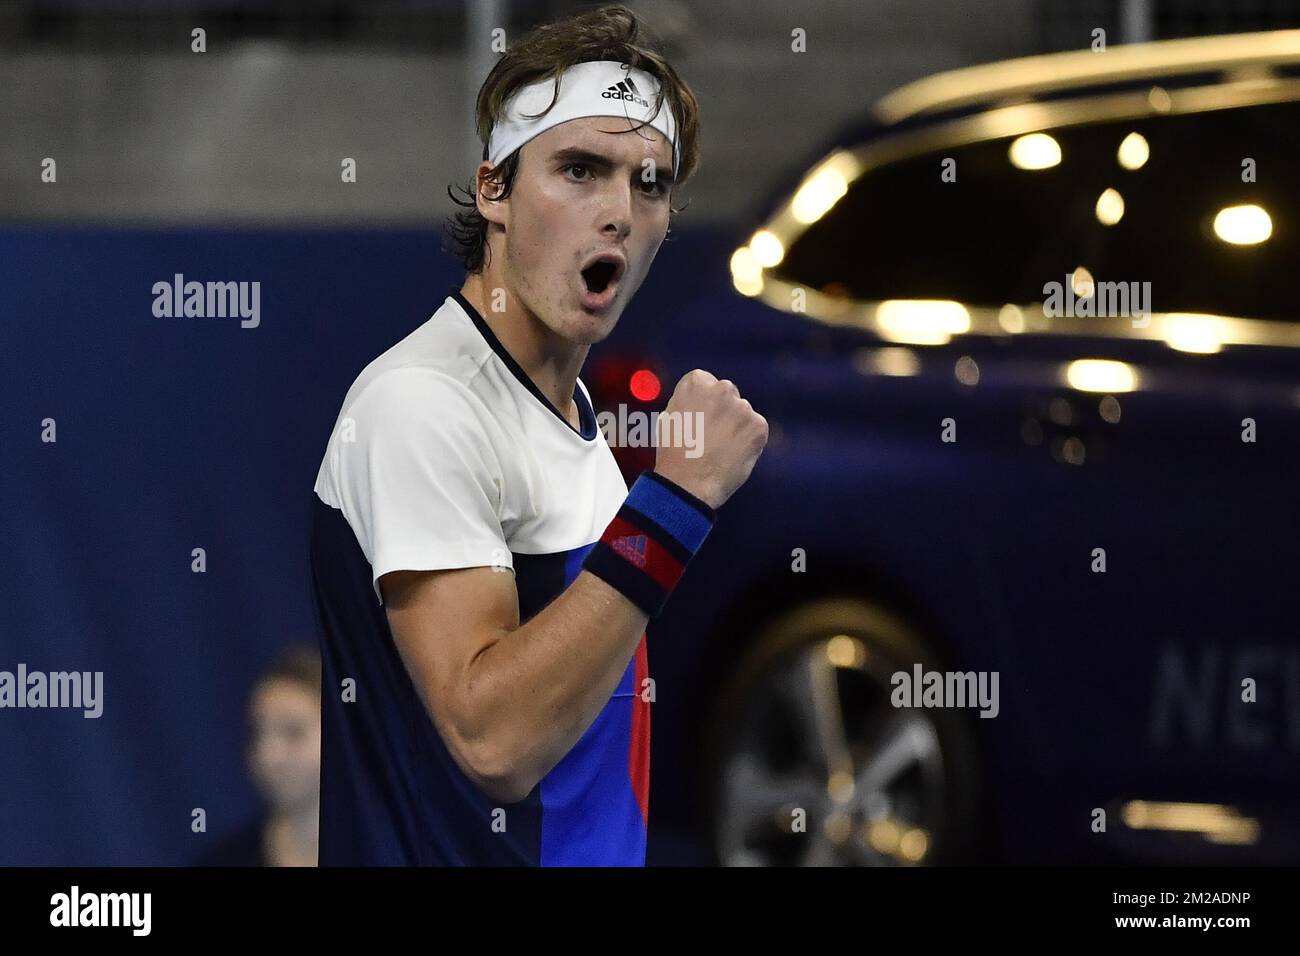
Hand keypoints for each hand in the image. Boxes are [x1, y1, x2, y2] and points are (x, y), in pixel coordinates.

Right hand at [653, 369, 767, 509]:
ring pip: (743, 414)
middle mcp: (722, 388)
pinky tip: (732, 455)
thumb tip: (703, 401)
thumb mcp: (671, 416)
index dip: (703, 405)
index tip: (698, 420)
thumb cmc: (673, 453)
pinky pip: (756, 430)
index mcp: (697, 381)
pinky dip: (748, 442)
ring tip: (719, 450)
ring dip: (736, 427)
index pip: (706, 383)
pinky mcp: (758, 426)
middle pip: (728, 395)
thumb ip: (690, 401)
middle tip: (710, 437)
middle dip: (723, 412)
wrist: (688, 483)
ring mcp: (743, 407)